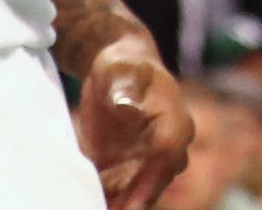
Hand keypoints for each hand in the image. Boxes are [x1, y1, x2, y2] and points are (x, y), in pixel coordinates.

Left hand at [74, 37, 190, 209]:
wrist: (120, 69)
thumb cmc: (124, 66)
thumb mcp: (120, 71)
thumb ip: (124, 88)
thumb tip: (128, 106)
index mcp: (174, 120)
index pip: (168, 155)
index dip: (148, 183)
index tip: (127, 207)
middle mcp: (171, 144)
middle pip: (157, 182)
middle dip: (134, 203)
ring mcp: (154, 160)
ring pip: (141, 192)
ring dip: (121, 204)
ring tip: (91, 208)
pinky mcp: (136, 169)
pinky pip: (124, 193)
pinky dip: (108, 199)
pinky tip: (87, 200)